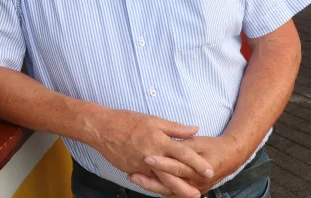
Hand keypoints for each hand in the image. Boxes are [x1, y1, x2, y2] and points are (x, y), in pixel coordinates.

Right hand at [85, 110, 213, 195]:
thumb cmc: (126, 121)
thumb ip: (175, 128)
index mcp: (158, 141)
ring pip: (160, 182)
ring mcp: (140, 165)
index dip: (197, 163)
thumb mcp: (153, 120)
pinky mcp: (132, 170)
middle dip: (186, 186)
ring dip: (174, 190)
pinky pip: (147, 180)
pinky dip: (157, 185)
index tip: (209, 171)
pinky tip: (165, 189)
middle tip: (199, 194)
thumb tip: (195, 129)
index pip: (183, 154)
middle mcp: (151, 156)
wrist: (101, 129)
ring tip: (185, 195)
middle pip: (172, 175)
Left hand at [129, 135, 246, 195]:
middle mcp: (195, 183)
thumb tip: (165, 142)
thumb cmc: (212, 147)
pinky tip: (142, 182)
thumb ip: (181, 145)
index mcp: (198, 169)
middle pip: (169, 184)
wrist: (229, 157)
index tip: (147, 157)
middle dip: (150, 180)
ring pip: (168, 191)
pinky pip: (170, 192)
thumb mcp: (197, 143)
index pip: (177, 167)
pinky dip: (156, 188)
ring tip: (132, 177)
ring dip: (150, 185)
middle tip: (133, 174)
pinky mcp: (188, 191)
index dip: (162, 162)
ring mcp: (192, 189)